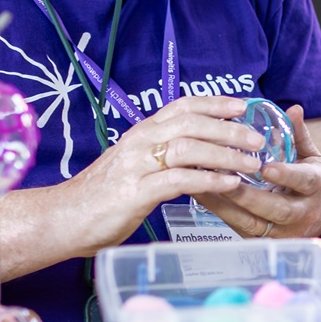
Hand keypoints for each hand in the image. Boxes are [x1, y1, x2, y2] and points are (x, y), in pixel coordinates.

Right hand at [55, 95, 260, 254]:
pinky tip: (229, 184)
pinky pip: (180, 181)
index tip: (243, 106)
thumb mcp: (134, 164)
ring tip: (251, 163)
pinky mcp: (136, 192)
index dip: (215, 103)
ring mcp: (137, 166)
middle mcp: (140, 142)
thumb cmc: (102, 195)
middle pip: (192, 123)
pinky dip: (209, 181)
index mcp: (142, 132)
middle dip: (229, 129)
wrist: (62, 219)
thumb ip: (162, 154)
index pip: (183, 105)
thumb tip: (201, 152)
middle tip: (258, 139)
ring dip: (226, 154)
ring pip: (189, 148)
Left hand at [191, 105, 320, 240]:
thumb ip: (299, 134)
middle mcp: (300, 212)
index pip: (303, 181)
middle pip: (275, 208)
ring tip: (202, 185)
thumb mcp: (311, 158)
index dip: (285, 175)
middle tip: (222, 177)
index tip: (266, 168)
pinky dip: (219, 212)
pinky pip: (238, 228)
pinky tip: (201, 196)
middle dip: (247, 195)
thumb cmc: (311, 183)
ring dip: (225, 205)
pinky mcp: (260, 240)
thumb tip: (293, 109)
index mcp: (315, 187)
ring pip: (251, 222)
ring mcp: (280, 230)